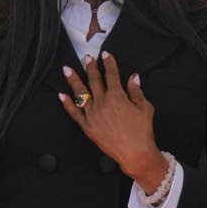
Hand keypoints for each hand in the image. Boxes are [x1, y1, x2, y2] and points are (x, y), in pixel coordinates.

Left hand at [59, 51, 167, 192]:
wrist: (135, 153)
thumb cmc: (142, 131)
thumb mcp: (144, 108)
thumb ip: (136, 91)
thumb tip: (133, 77)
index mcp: (117, 96)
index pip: (112, 75)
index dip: (108, 63)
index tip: (105, 54)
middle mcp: (102, 103)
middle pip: (94, 81)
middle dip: (90, 67)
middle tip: (86, 58)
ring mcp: (92, 115)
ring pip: (80, 94)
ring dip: (73, 80)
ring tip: (67, 69)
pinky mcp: (87, 127)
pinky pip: (74, 113)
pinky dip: (67, 104)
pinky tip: (62, 95)